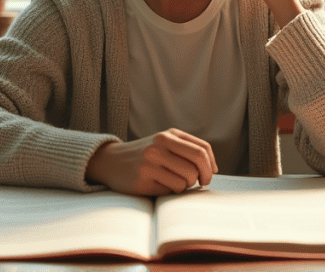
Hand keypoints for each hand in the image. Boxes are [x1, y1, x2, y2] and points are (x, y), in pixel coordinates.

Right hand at [85, 129, 217, 195]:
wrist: (111, 161)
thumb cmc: (145, 156)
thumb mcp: (164, 144)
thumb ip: (187, 150)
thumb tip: (212, 169)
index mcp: (169, 134)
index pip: (202, 148)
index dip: (211, 164)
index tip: (210, 174)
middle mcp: (160, 144)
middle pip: (197, 161)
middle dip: (205, 176)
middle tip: (202, 183)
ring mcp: (151, 160)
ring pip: (187, 178)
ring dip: (186, 185)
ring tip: (174, 182)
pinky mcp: (144, 177)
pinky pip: (172, 188)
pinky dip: (172, 190)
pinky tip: (161, 185)